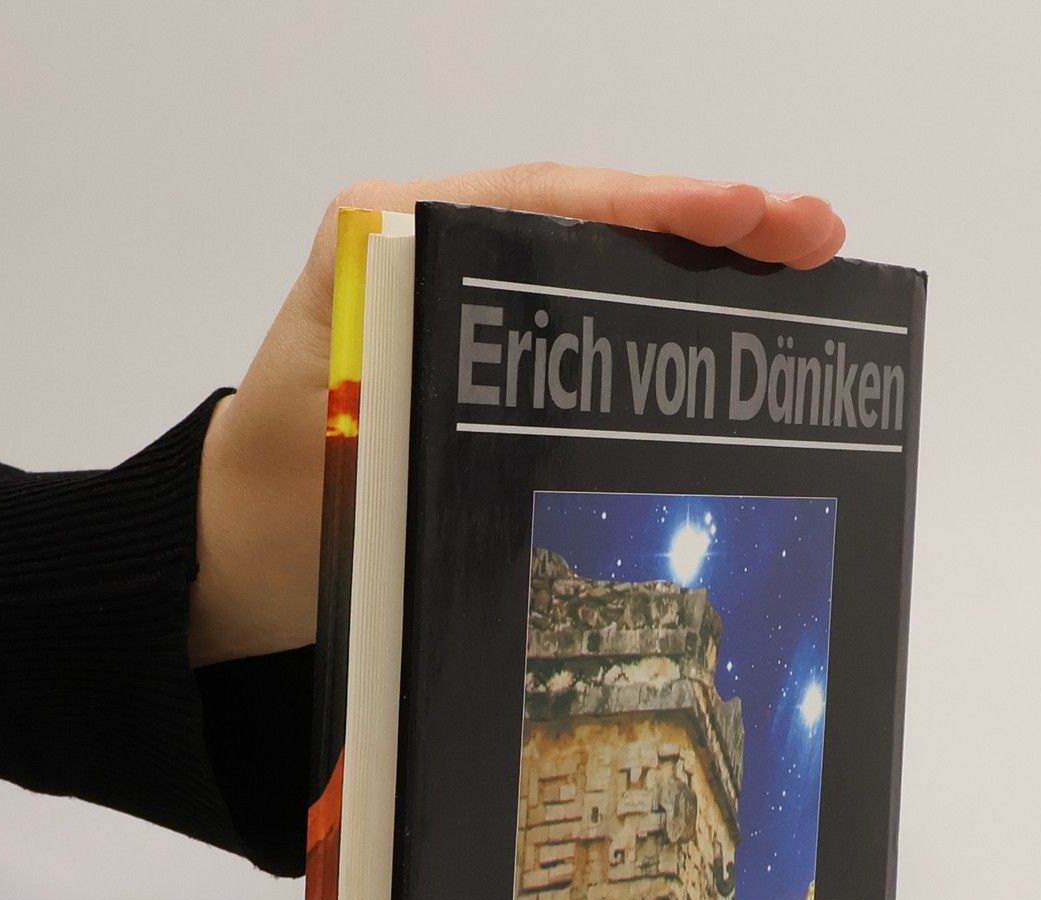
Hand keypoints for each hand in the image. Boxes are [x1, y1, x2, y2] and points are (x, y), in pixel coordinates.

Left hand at [185, 164, 845, 666]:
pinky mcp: (474, 348)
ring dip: (694, 264)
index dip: (648, 209)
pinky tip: (725, 328)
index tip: (741, 217)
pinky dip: (653, 314)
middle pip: (584, 215)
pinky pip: (575, 312)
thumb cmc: (272, 505)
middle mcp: (424, 248)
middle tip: (811, 235)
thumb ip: (416, 409)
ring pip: (591, 258)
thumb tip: (528, 402)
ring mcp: (455, 297)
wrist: (229, 555)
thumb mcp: (338, 453)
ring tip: (797, 267)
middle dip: (704, 221)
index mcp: (384, 245)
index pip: (537, 205)